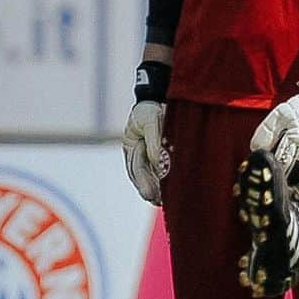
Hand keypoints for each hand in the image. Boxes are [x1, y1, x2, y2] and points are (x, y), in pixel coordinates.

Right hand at [121, 60, 170, 204]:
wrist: (160, 96)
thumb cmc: (153, 108)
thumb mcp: (152, 122)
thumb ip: (154, 142)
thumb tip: (158, 164)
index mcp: (130, 145)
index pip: (136, 167)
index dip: (143, 181)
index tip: (150, 194)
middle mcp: (136, 152)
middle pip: (140, 175)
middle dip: (148, 189)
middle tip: (156, 202)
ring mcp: (145, 154)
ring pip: (148, 175)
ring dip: (155, 189)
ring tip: (161, 202)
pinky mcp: (157, 154)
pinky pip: (158, 171)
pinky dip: (162, 182)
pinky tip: (168, 193)